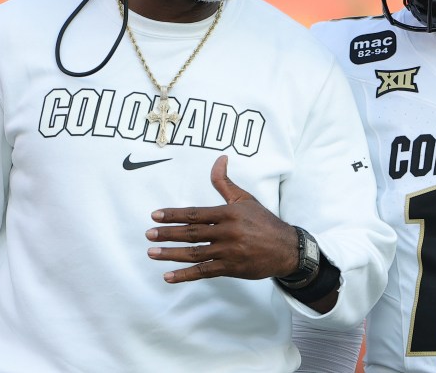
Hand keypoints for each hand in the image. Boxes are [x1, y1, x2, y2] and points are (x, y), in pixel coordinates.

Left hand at [146, 155, 299, 282]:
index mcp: (229, 213)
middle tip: (149, 234)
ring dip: (171, 254)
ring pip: (195, 253)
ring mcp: (229, 252)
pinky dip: (185, 275)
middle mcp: (228, 232)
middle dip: (168, 234)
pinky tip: (169, 276)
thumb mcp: (245, 199)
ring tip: (152, 253)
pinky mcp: (231, 268)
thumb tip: (219, 159)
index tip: (155, 216)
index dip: (174, 215)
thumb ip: (225, 182)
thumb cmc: (263, 221)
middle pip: (192, 233)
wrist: (286, 248)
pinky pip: (204, 271)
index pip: (195, 213)